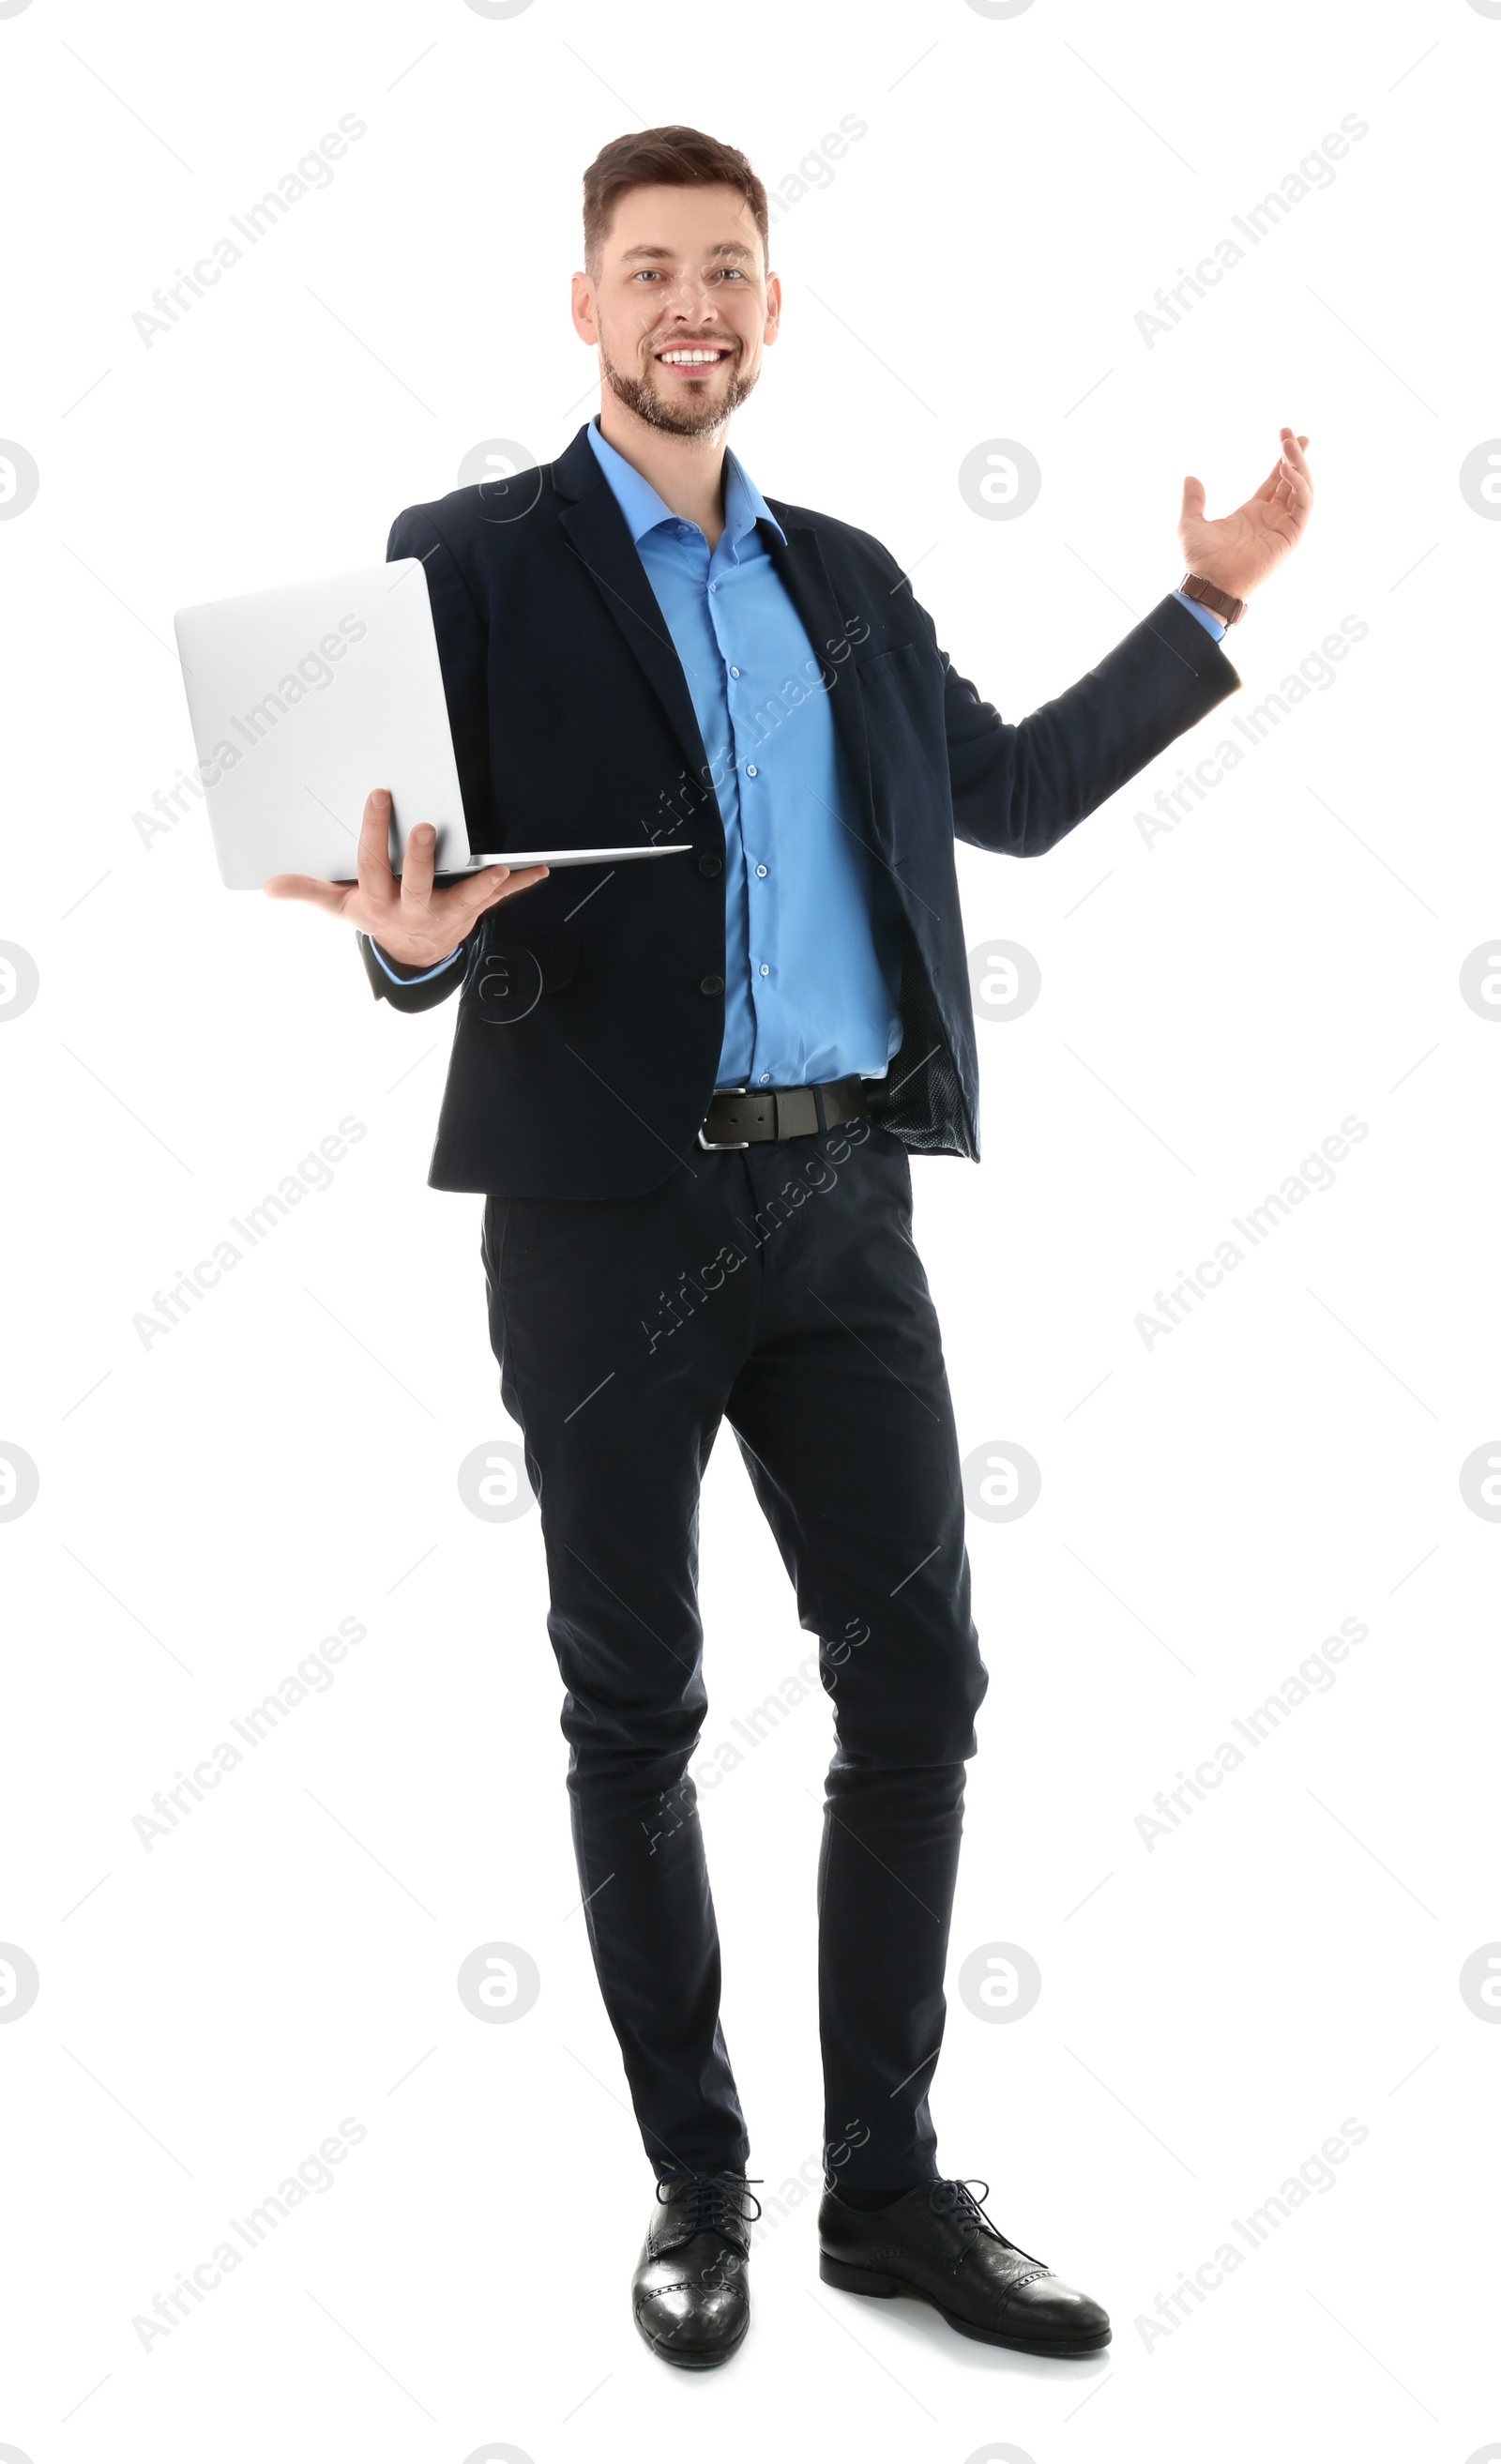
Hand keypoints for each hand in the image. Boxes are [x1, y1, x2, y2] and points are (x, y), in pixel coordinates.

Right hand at [264, 788, 547, 966]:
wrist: (411, 956)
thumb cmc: (377, 916)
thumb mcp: (341, 908)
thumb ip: (308, 890)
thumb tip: (269, 885)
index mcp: (376, 902)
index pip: (370, 865)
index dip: (373, 833)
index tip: (378, 797)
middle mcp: (410, 910)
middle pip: (414, 884)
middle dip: (418, 858)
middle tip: (424, 829)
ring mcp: (443, 915)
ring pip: (462, 899)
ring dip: (480, 885)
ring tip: (496, 869)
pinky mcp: (469, 915)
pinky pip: (494, 900)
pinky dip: (517, 883)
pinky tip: (538, 869)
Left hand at [1178, 427, 1312, 601]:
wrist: (1208, 583)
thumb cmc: (1200, 561)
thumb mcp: (1191, 523)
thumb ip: (1194, 500)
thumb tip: (1190, 478)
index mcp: (1253, 513)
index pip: (1276, 481)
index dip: (1283, 459)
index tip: (1286, 436)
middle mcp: (1271, 518)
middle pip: (1293, 481)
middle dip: (1296, 456)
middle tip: (1294, 433)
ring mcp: (1282, 527)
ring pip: (1302, 489)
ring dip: (1299, 465)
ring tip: (1290, 444)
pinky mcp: (1289, 536)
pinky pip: (1302, 505)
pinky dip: (1300, 485)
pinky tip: (1288, 469)